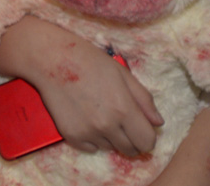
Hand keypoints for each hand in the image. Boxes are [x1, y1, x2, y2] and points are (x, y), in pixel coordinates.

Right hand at [0, 15, 162, 156]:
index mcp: (123, 109)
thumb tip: (158, 121)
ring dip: (111, 136)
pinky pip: (91, 148)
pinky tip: (87, 117)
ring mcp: (88, 133)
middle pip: (131, 150)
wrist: (52, 59)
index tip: (142, 127)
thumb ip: (144, 99)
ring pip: (111, 148)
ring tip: (101, 112)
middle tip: (123, 120)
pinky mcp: (71, 136)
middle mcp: (107, 126)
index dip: (148, 135)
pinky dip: (93, 138)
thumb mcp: (122, 73)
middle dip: (132, 139)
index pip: (147, 141)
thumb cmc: (89, 60)